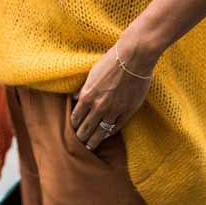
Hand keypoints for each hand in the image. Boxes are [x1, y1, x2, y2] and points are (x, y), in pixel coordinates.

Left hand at [69, 30, 155, 151]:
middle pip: (85, 129)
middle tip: (78, 144)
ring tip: (90, 147)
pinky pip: (115, 127)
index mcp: (87, 95)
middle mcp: (98, 106)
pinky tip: (106, 135)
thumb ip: (83, 88)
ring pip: (100, 132)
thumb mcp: (92, 73)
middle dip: (81, 138)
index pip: (75, 118)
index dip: (73, 126)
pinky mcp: (127, 111)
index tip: (72, 131)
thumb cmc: (112, 61)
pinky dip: (109, 133)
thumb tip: (74, 98)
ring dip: (93, 141)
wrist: (133, 57)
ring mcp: (113, 110)